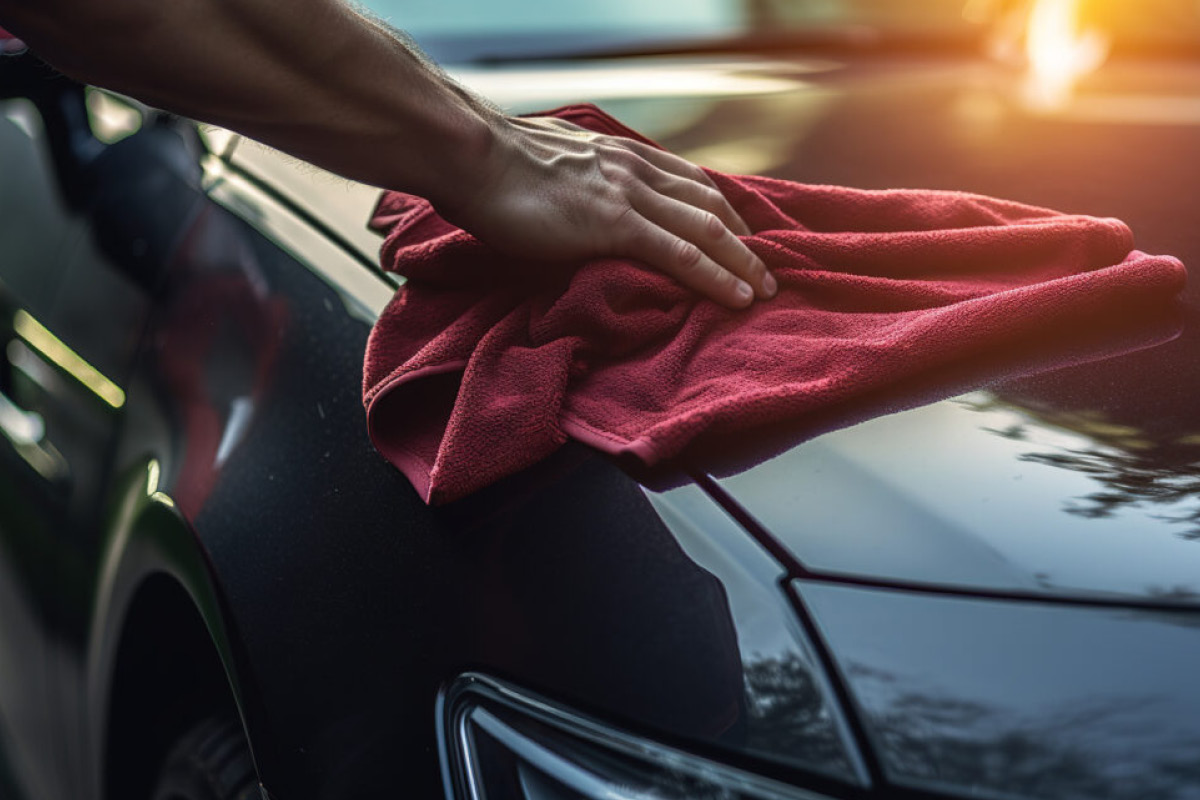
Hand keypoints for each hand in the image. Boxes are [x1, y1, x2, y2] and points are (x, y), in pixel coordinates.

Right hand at [439, 115, 776, 308]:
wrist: (474, 158)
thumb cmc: (499, 169)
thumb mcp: (555, 165)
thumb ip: (582, 181)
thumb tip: (580, 201)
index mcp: (623, 156)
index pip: (691, 181)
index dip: (724, 209)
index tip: (743, 234)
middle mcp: (637, 170)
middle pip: (711, 205)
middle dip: (745, 239)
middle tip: (767, 267)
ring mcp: (630, 195)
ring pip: (707, 230)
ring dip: (744, 261)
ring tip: (764, 290)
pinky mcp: (617, 225)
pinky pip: (681, 254)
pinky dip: (716, 276)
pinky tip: (737, 296)